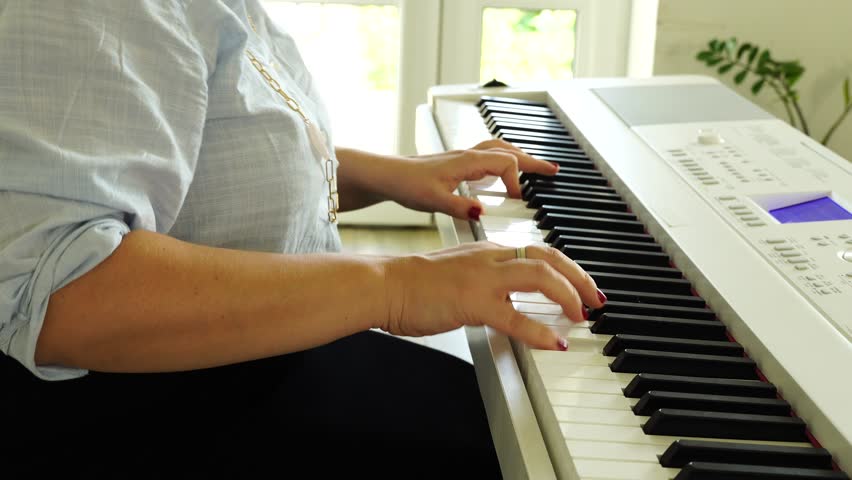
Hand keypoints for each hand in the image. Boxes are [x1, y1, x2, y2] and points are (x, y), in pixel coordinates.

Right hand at [380, 242, 605, 349]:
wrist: (385, 284)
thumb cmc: (414, 284)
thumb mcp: (459, 274)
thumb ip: (486, 283)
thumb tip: (507, 303)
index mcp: (488, 251)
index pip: (539, 251)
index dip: (567, 268)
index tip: (581, 286)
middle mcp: (491, 257)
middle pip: (549, 257)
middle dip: (579, 278)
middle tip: (594, 300)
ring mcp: (483, 277)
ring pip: (540, 275)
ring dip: (568, 295)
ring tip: (581, 316)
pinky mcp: (472, 301)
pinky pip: (515, 316)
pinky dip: (539, 330)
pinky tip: (552, 343)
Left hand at [387, 139, 558, 219]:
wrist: (386, 175)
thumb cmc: (406, 185)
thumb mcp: (432, 201)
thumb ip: (459, 206)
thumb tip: (482, 211)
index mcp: (466, 162)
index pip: (505, 163)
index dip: (516, 181)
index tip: (519, 200)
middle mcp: (468, 156)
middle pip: (508, 151)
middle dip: (532, 161)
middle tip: (553, 171)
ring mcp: (463, 158)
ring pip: (499, 150)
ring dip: (521, 157)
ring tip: (538, 169)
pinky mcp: (457, 163)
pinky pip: (490, 156)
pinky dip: (504, 161)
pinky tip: (505, 174)